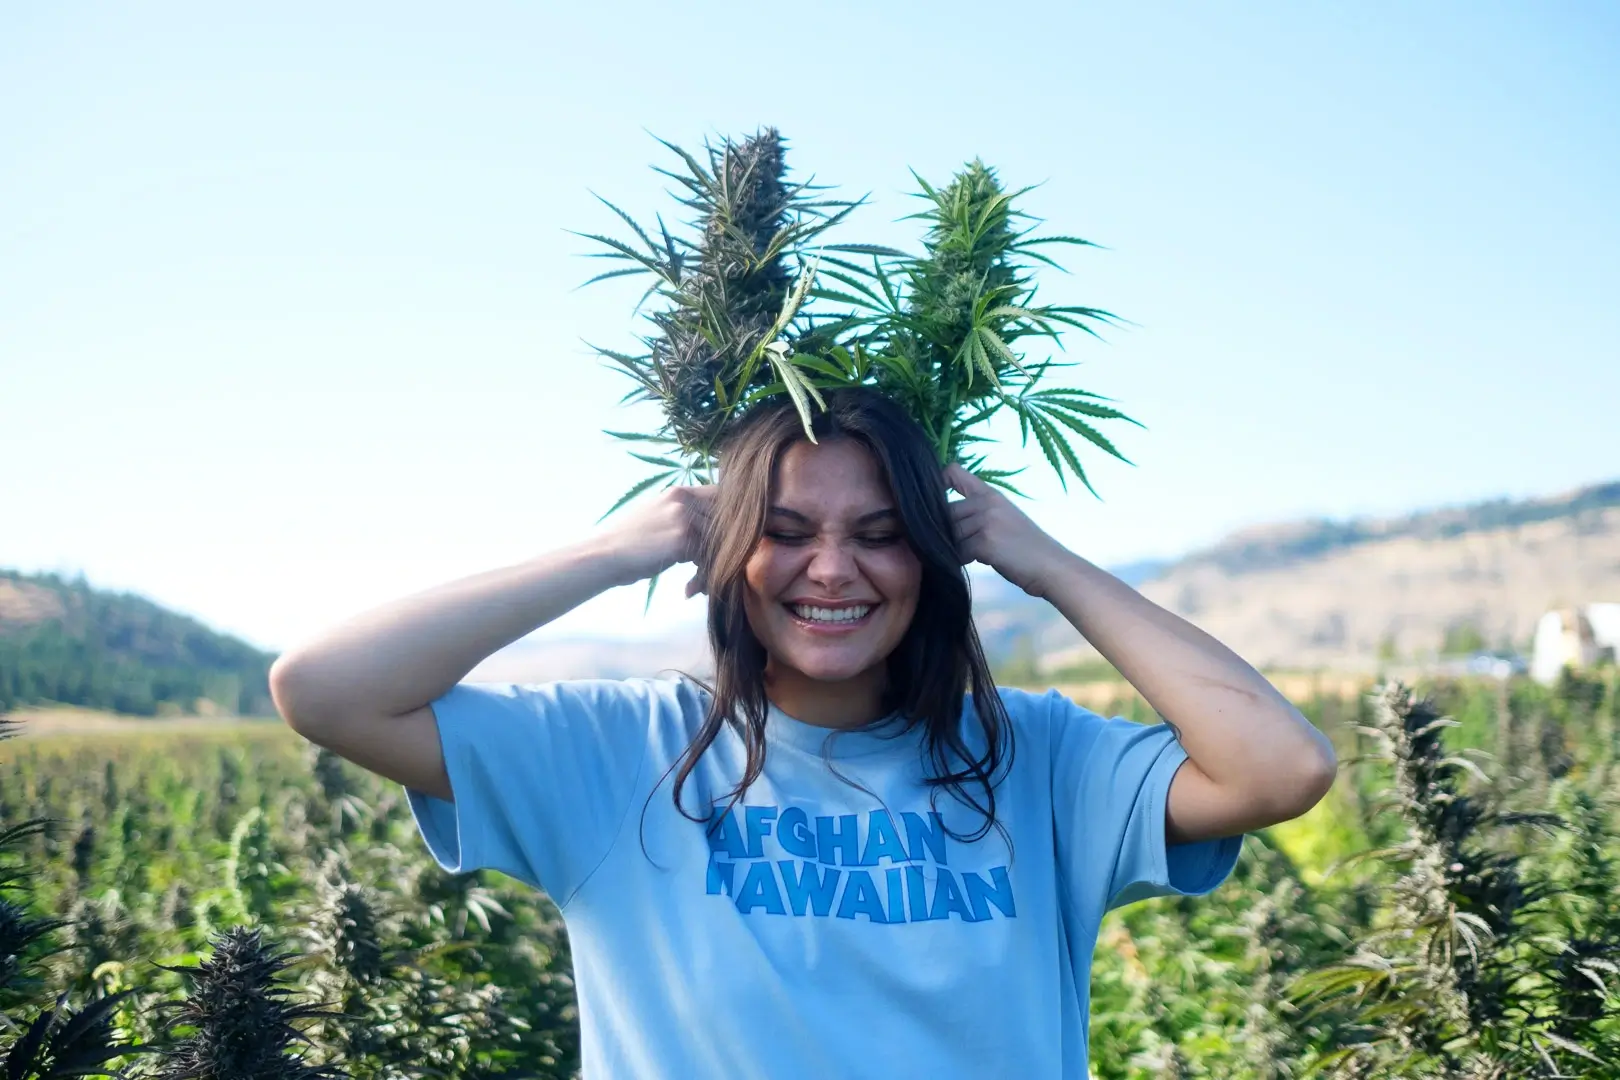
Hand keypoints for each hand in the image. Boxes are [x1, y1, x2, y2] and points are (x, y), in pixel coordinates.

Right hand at [600, 485, 716, 595]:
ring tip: (700, 583)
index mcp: (678, 492)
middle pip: (725, 522)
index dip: (728, 520)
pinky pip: (707, 559)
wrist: (604, 555)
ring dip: (712, 566)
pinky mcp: (683, 540)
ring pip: (718, 542)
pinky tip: (690, 589)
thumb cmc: (627, 541)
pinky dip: (703, 577)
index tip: (727, 541)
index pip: (720, 497)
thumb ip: (682, 514)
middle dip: (724, 548)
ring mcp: (685, 518)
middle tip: (712, 570)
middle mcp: (684, 500)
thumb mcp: (655, 514)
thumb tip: (710, 525)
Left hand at [945, 464, 1069, 597]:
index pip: (953, 472)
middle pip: (945, 512)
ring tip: (969, 555)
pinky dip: (960, 560)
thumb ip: (978, 514)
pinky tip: (972, 562)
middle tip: (957, 545)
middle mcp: (986, 502)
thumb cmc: (1028, 548)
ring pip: (950, 534)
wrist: (1051, 566)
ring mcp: (986, 520)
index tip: (932, 500)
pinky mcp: (985, 541)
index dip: (936, 482)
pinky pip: (957, 551)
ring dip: (953, 548)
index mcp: (991, 494)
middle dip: (945, 531)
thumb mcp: (1005, 519)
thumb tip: (944, 523)